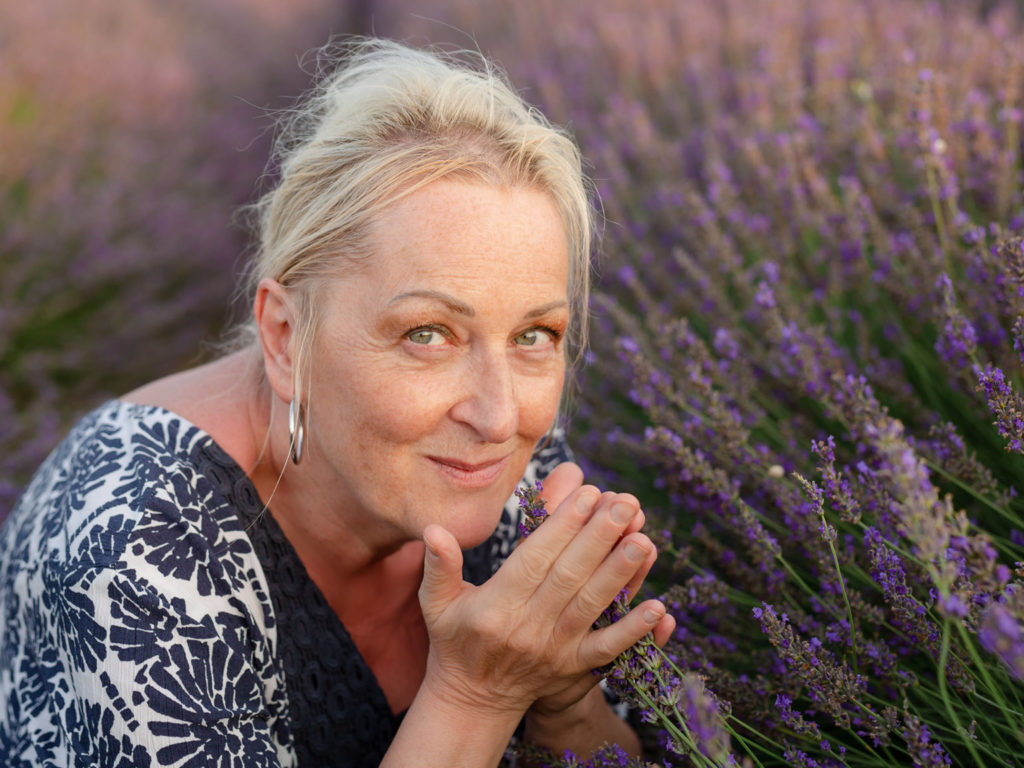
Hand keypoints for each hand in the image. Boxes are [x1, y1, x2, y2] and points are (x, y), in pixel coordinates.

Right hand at [417, 462, 672, 721]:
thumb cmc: (454, 639)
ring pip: (592, 606)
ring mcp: (555, 649)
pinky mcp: (575, 669)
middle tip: (625, 503)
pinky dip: (633, 631)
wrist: (472, 701)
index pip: (535, 558)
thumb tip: (435, 529)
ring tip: (644, 538)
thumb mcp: (435, 602)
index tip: (588, 493)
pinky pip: (608, 649)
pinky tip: (658, 607)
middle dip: (599, 537)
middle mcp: (528, 627)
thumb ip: (439, 565)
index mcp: (496, 605)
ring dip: (620, 573)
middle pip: (569, 576)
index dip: (562, 525)